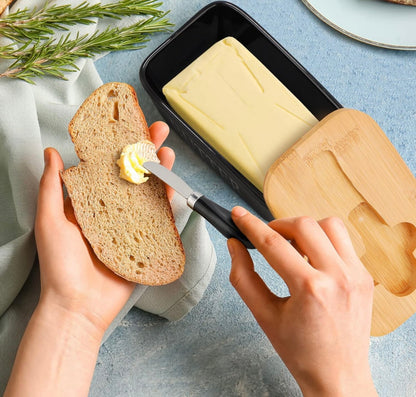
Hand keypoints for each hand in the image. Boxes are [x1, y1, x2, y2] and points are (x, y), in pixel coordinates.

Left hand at [35, 121, 174, 334]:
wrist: (78, 306)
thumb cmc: (59, 266)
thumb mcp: (50, 221)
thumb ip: (52, 187)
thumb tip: (51, 153)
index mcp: (88, 202)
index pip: (106, 166)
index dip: (118, 145)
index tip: (127, 127)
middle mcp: (111, 210)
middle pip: (132, 174)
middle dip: (145, 152)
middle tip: (157, 132)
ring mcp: (130, 224)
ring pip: (148, 192)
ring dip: (159, 171)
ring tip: (167, 152)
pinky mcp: (145, 240)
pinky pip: (159, 217)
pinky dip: (167, 200)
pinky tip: (173, 184)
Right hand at [227, 207, 376, 396]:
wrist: (337, 376)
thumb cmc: (300, 351)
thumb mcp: (263, 315)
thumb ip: (243, 277)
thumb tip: (235, 246)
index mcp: (310, 289)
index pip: (273, 243)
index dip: (251, 225)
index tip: (238, 215)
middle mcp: (338, 276)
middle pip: (304, 225)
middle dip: (278, 224)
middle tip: (266, 237)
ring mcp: (356, 274)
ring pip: (329, 225)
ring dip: (305, 229)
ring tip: (292, 245)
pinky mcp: (364, 275)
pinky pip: (343, 241)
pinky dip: (323, 240)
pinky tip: (311, 256)